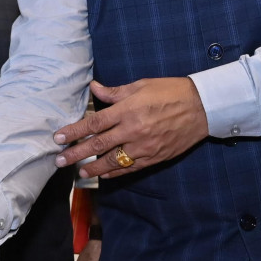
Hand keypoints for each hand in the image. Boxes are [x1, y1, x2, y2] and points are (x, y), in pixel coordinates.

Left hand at [54, 78, 208, 179]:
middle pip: (98, 145)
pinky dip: (114, 173)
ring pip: (112, 161)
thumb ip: (115, 92)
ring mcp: (144, 147)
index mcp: (128, 110)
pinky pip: (129, 168)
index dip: (74, 132)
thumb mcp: (141, 85)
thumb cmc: (171, 91)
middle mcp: (133, 130)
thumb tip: (93, 87)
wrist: (202, 107)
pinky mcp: (154, 157)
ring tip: (79, 173)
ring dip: (92, 168)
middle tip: (59, 161)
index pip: (94, 123)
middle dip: (76, 154)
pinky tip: (103, 174)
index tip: (58, 138)